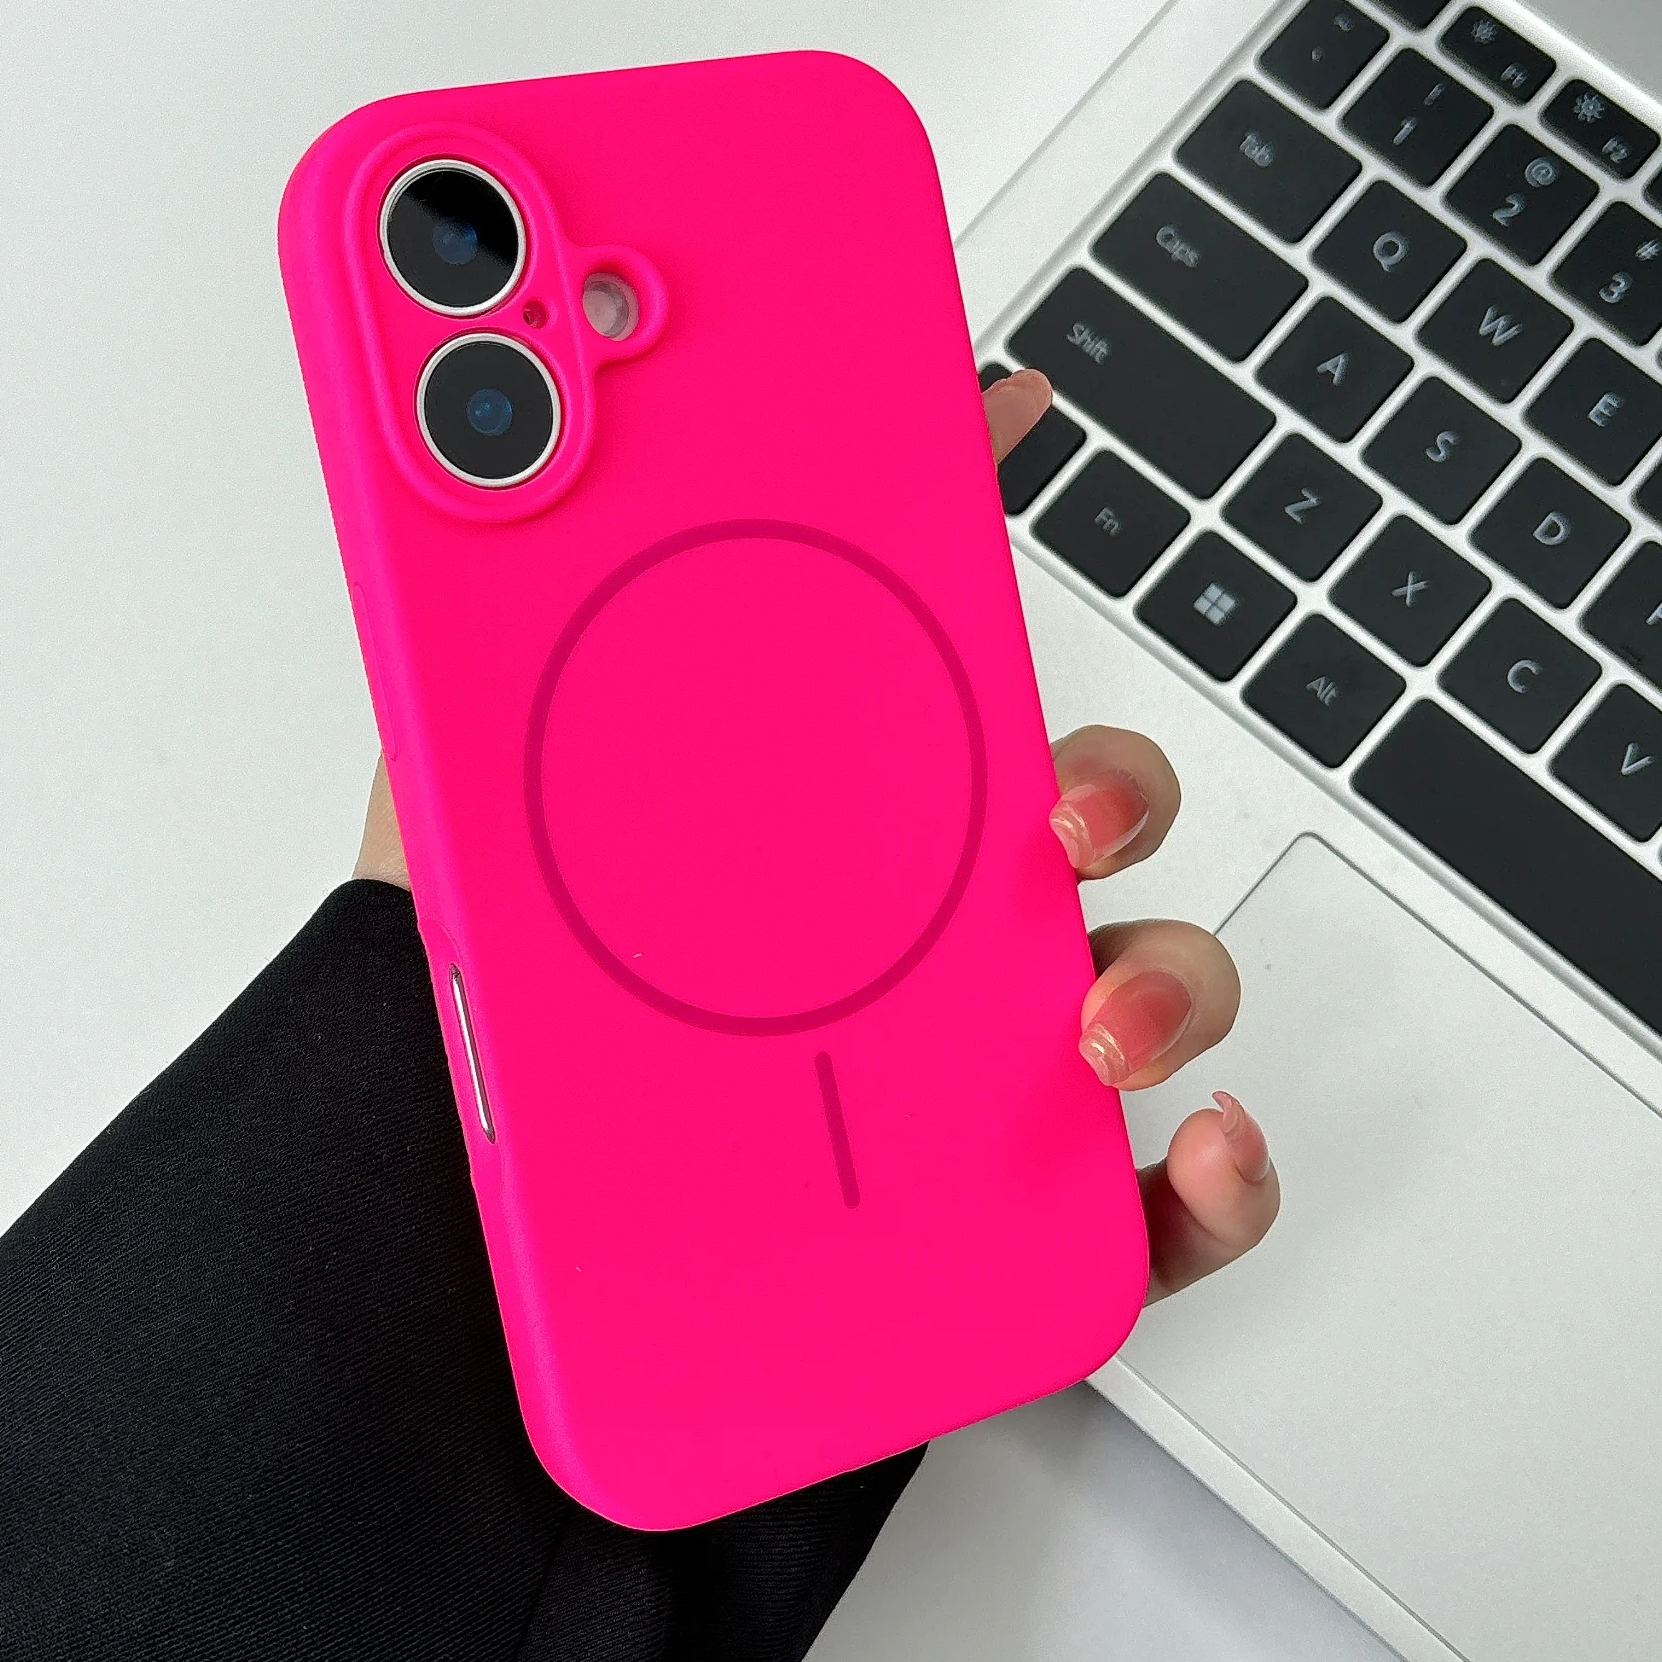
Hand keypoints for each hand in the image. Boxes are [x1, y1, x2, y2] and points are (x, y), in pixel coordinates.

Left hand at [352, 367, 1277, 1304]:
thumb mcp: (456, 814)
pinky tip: (1191, 1146)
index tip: (1008, 406)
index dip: (981, 530)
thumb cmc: (465, 1036)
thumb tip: (506, 478)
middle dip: (1112, 789)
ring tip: (1088, 1025)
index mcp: (816, 824)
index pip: (927, 662)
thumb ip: (480, 651)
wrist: (439, 1255)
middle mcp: (913, 934)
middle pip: (1083, 817)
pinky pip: (1163, 1210)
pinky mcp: (1005, 1229)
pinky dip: (1222, 1180)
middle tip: (1051, 817)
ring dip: (1171, 984)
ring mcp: (972, 1074)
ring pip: (1151, 990)